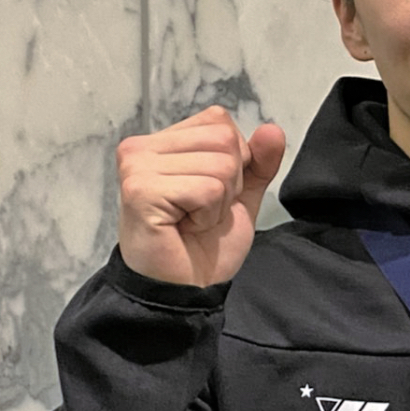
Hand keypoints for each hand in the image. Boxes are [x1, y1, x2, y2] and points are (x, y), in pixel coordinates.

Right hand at [116, 106, 285, 287]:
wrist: (186, 289)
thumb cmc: (203, 243)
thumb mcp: (241, 193)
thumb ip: (259, 160)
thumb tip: (272, 130)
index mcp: (162, 142)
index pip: (219, 121)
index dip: (233, 160)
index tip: (209, 193)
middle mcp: (141, 148)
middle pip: (224, 138)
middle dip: (229, 181)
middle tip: (200, 211)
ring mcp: (137, 168)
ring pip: (220, 164)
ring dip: (219, 202)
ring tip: (192, 220)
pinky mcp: (140, 191)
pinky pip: (207, 188)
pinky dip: (208, 214)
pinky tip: (184, 228)